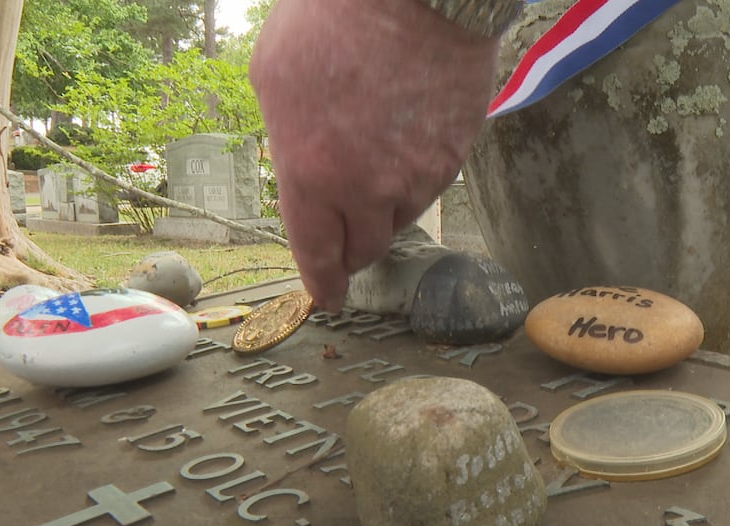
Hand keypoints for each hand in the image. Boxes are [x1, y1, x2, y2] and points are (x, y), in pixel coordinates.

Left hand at [250, 0, 498, 310]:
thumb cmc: (334, 20)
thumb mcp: (274, 77)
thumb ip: (286, 141)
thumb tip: (302, 174)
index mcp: (311, 173)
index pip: (318, 255)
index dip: (323, 282)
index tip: (326, 295)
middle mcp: (368, 188)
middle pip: (365, 250)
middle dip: (350, 249)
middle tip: (343, 235)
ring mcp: (418, 177)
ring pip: (400, 220)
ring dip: (383, 209)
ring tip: (374, 163)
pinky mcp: (455, 159)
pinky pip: (430, 188)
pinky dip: (413, 178)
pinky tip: (403, 142)